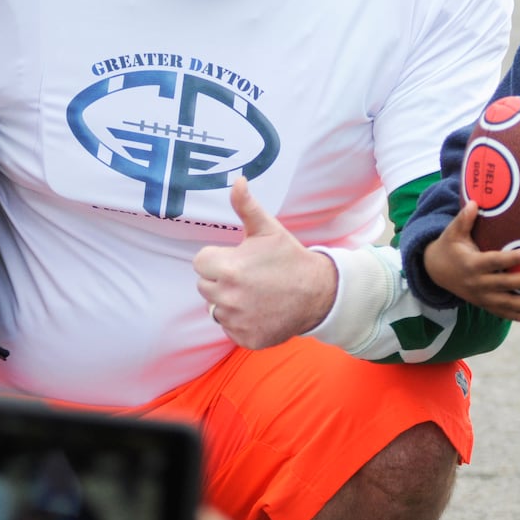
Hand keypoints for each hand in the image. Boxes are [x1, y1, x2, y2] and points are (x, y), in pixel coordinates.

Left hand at [192, 177, 336, 349]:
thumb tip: (237, 181)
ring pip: (215, 308)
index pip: (200, 262)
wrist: (319, 293)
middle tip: (248, 275)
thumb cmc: (289, 258)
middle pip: (204, 286)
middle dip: (220, 279)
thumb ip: (246, 206)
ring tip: (254, 293)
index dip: (218, 258)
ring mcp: (237, 321)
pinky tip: (259, 310)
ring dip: (229, 301)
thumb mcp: (268, 229)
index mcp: (227, 268)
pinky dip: (241, 322)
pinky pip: (230, 328)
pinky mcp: (246, 339)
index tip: (238, 258)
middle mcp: (228, 297)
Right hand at [424, 201, 519, 321]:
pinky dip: (515, 317)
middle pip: (504, 284)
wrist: (435, 271)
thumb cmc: (449, 247)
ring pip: (505, 303)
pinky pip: (500, 312)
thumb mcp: (452, 233)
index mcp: (471, 264)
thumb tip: (474, 202)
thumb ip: (463, 219)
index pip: (495, 261)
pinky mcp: (482, 304)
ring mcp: (479, 297)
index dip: (513, 258)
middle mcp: (476, 283)